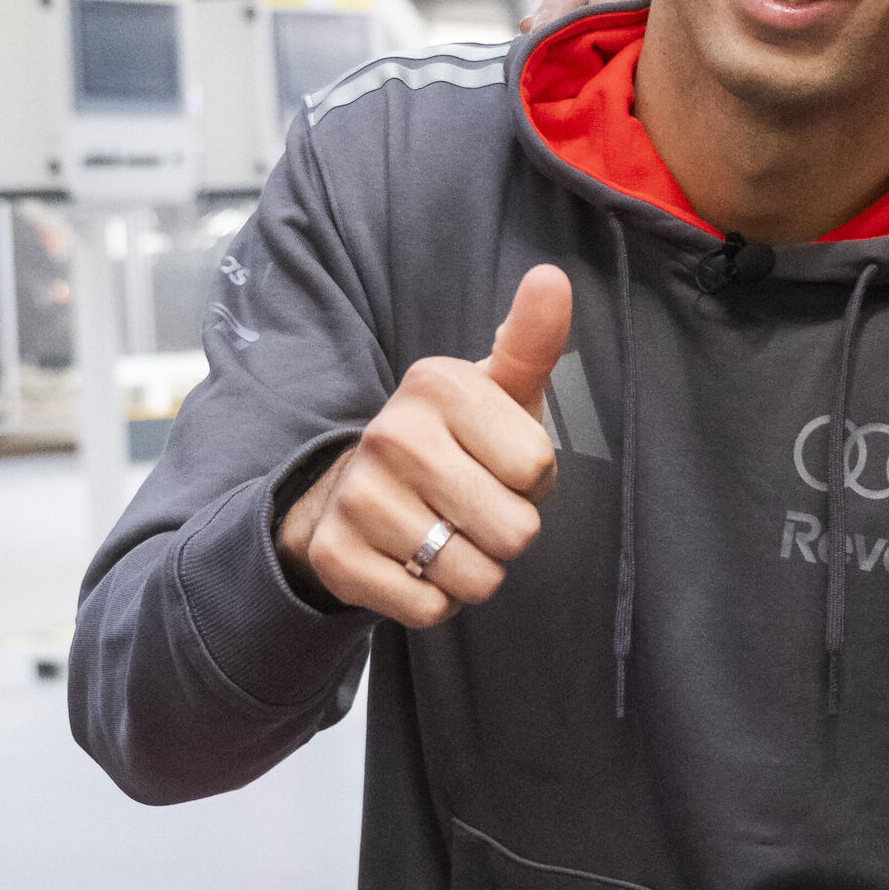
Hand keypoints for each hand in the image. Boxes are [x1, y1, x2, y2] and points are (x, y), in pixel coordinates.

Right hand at [279, 265, 569, 630]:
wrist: (353, 492)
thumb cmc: (453, 441)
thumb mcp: (497, 391)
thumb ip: (532, 342)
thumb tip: (551, 277)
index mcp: (438, 386)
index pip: (538, 467)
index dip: (532, 481)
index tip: (498, 465)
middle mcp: (391, 434)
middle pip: (515, 532)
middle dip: (507, 533)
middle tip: (473, 507)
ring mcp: (359, 497)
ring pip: (475, 578)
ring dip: (472, 572)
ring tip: (444, 535)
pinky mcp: (336, 556)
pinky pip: (430, 611)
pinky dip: (434, 601)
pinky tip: (414, 564)